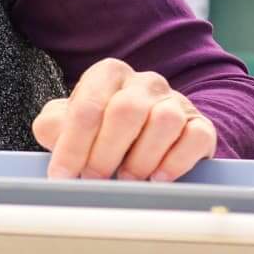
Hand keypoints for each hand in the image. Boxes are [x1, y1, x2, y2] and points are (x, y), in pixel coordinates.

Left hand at [33, 58, 216, 181]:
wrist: (145, 133)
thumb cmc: (99, 129)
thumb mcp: (66, 123)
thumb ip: (53, 126)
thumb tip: (55, 139)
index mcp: (108, 75)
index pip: (87, 107)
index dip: (72, 146)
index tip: (61, 176)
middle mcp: (144, 83)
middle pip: (126, 111)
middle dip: (105, 152)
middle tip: (94, 179)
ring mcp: (175, 101)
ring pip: (164, 121)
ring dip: (141, 158)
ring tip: (127, 178)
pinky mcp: (200, 124)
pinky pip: (195, 138)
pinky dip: (175, 162)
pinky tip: (157, 178)